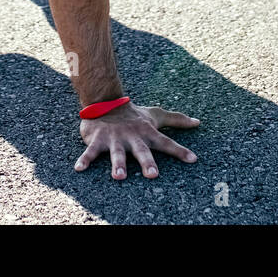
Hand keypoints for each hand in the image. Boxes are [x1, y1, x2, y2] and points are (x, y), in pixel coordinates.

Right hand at [75, 101, 199, 179]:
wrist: (104, 100)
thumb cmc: (133, 114)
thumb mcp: (155, 116)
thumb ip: (176, 120)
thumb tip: (198, 122)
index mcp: (146, 132)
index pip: (166, 142)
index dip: (180, 151)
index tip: (193, 160)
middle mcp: (132, 136)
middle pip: (141, 151)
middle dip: (147, 162)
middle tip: (153, 175)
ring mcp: (114, 138)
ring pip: (116, 153)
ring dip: (118, 164)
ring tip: (119, 176)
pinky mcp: (97, 140)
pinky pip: (89, 151)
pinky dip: (84, 160)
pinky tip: (79, 168)